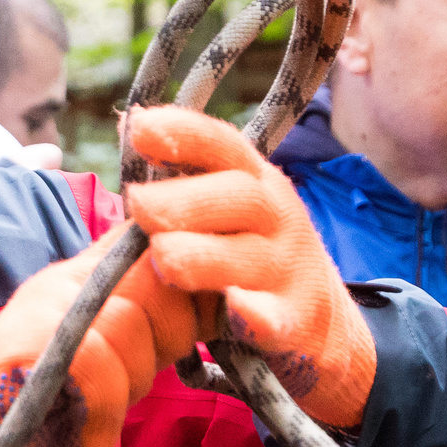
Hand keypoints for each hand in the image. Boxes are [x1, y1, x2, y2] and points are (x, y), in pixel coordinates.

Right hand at [0, 230, 203, 446]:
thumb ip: (157, 326)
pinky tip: (95, 446)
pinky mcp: (20, 340)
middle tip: (144, 377)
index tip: (203, 320)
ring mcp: (41, 304)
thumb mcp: (121, 361)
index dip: (192, 280)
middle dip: (170, 336)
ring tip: (106, 415)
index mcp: (95, 273)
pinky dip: (105, 412)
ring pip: (126, 321)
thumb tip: (224, 304)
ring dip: (132, 382)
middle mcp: (68, 276)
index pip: (156, 240)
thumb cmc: (57, 415)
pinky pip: (93, 359)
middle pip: (154, 274)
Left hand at [122, 107, 376, 429]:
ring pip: (248, 257)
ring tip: (162, 257)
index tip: (140, 129)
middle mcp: (274, 216)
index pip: (221, 146)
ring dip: (204, 255)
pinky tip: (236, 307)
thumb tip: (127, 123)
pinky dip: (257, 314)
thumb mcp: (223, 210)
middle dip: (185, 199)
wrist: (320, 324)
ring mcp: (286, 269)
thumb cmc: (248, 254)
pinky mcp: (293, 322)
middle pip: (237, 196)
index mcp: (252, 181)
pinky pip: (274, 318)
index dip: (183, 133)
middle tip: (136, 203)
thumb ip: (180, 178)